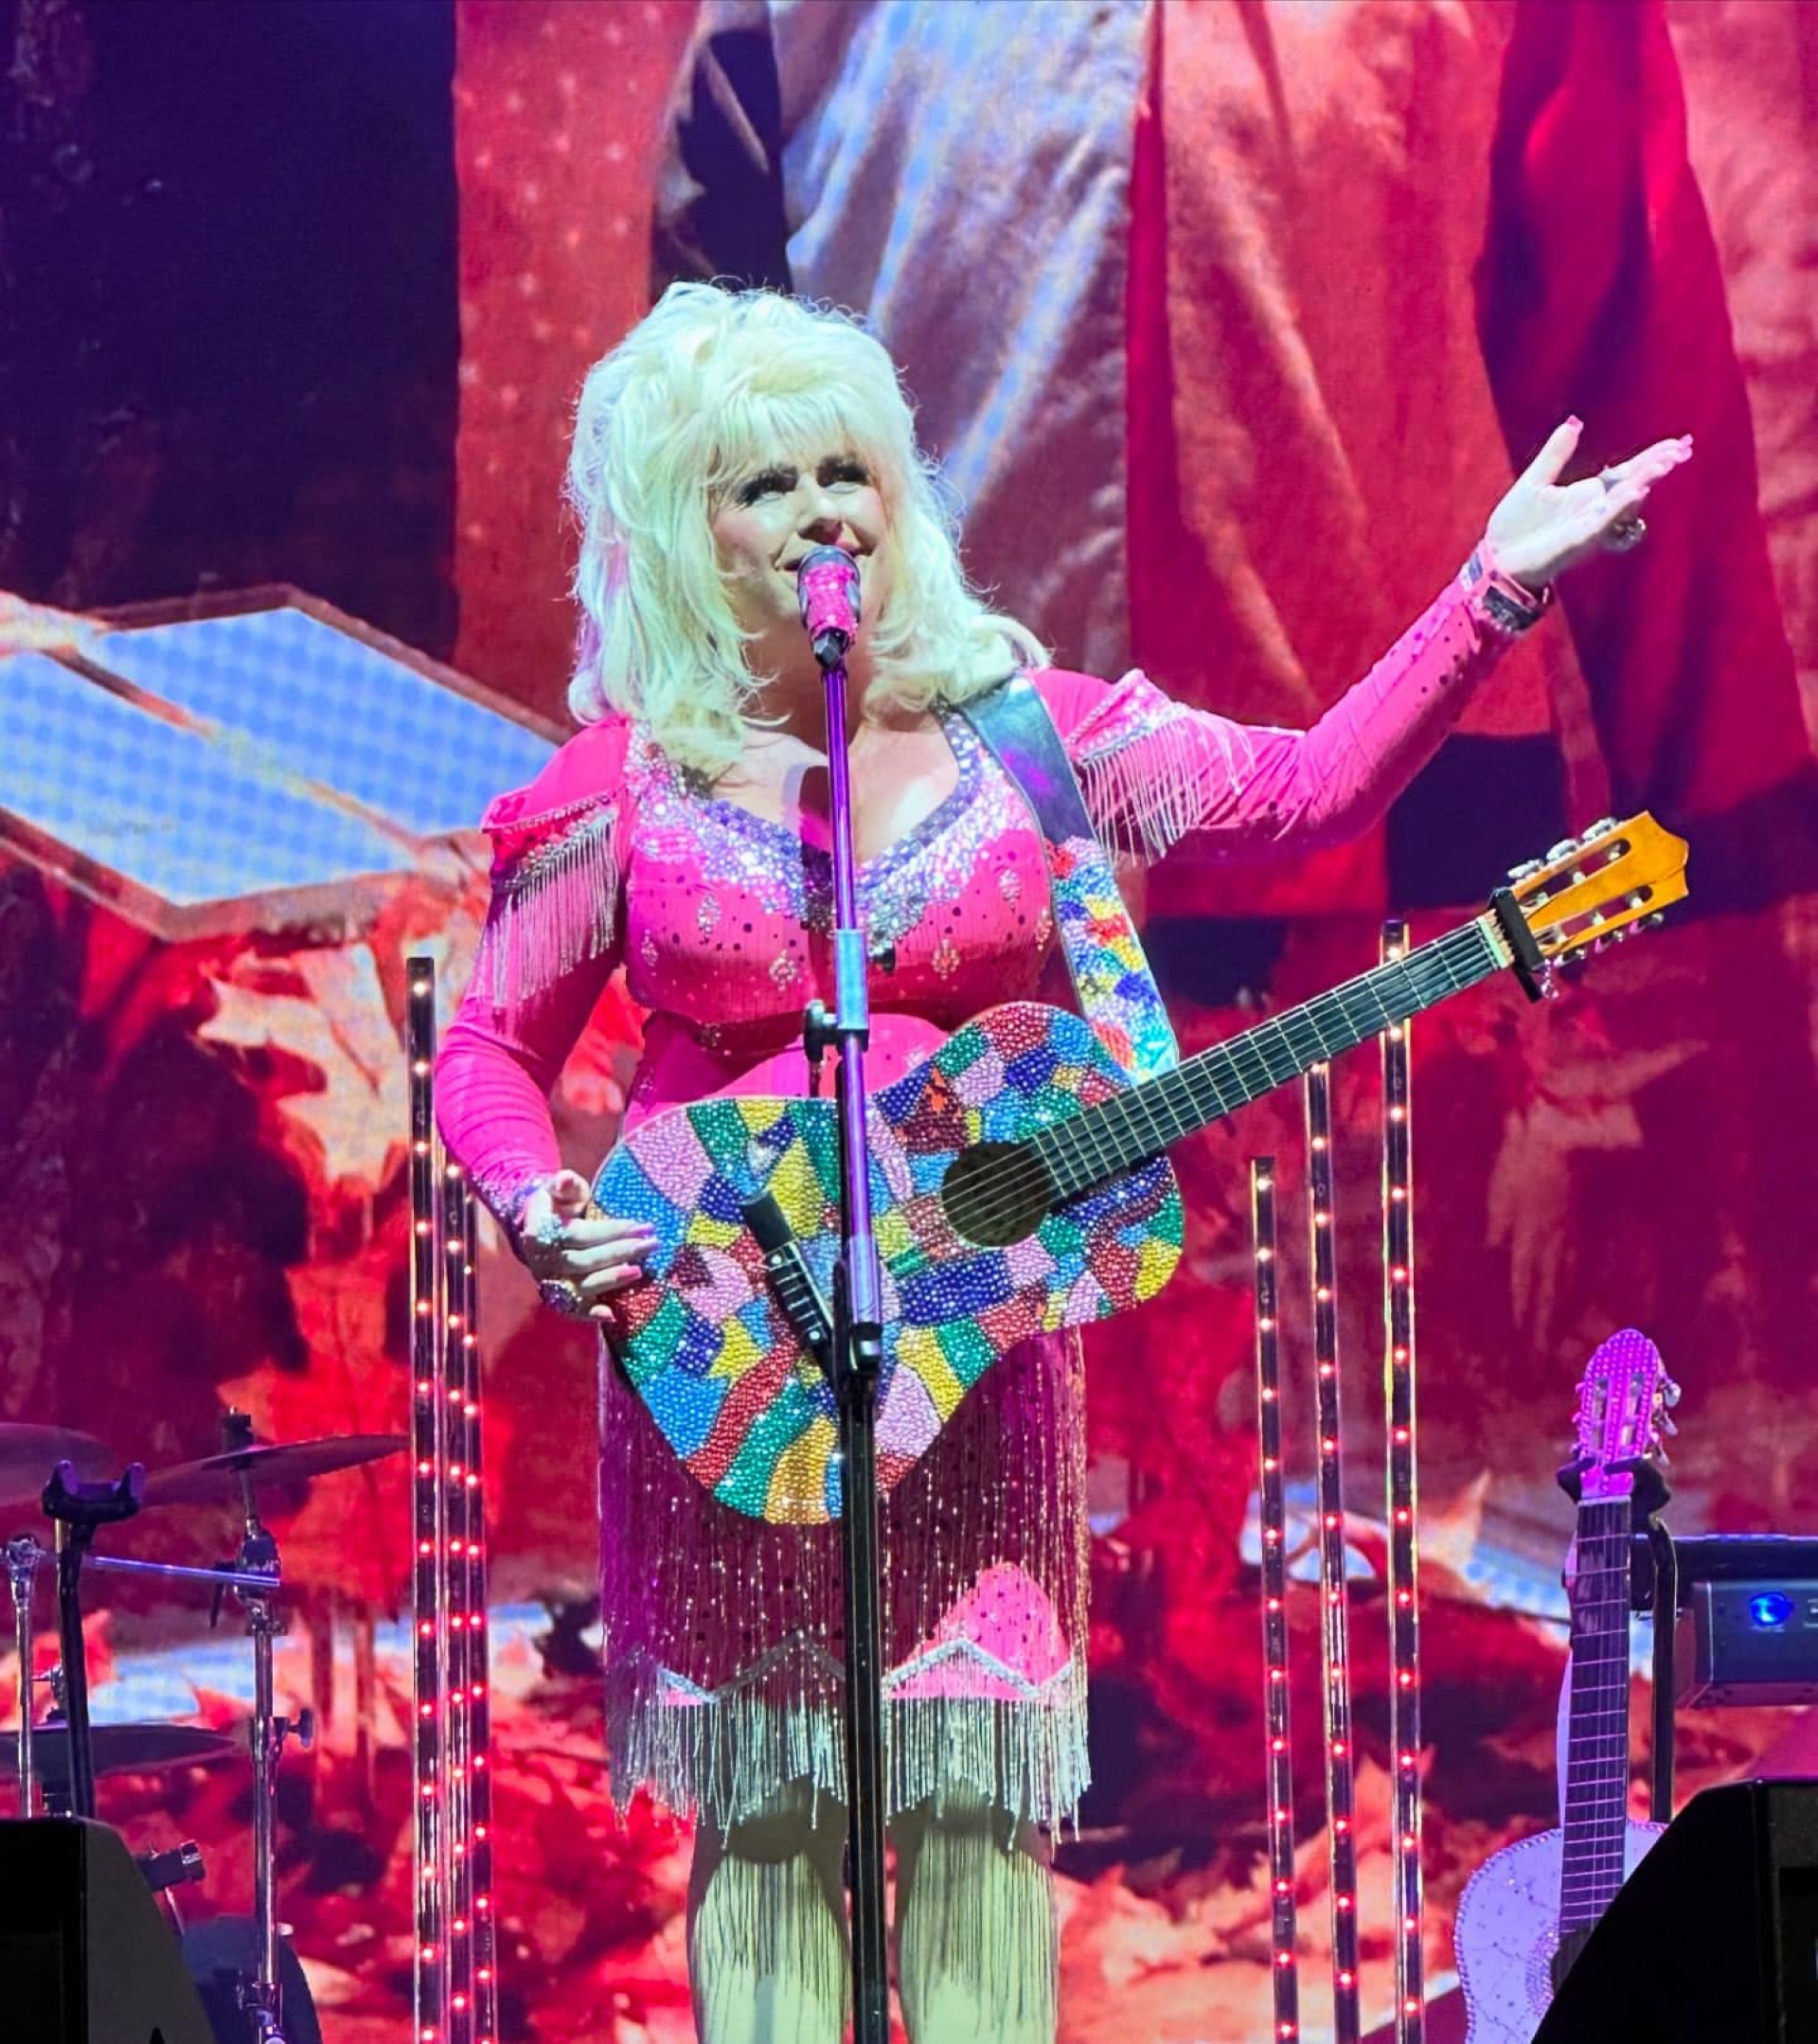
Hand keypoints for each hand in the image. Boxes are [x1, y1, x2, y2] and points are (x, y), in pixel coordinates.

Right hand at [519, 1168, 656, 1321]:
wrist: (536, 1224)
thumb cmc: (557, 1202)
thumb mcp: (559, 1188)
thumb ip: (563, 1184)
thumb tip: (565, 1179)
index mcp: (540, 1232)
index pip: (582, 1234)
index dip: (613, 1231)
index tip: (642, 1226)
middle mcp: (542, 1261)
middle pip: (585, 1261)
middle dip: (621, 1252)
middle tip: (652, 1244)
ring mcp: (548, 1281)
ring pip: (581, 1286)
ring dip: (611, 1280)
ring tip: (639, 1272)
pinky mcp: (556, 1296)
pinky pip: (572, 1309)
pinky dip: (590, 1313)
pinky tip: (612, 1315)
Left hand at [1484, 418, 1692, 588]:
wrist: (1496, 559)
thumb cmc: (1514, 527)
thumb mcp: (1535, 482)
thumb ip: (1556, 454)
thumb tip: (1574, 422)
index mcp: (1587, 494)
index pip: (1626, 472)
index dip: (1652, 457)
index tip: (1679, 443)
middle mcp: (1594, 509)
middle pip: (1634, 484)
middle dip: (1657, 467)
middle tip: (1683, 450)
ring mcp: (1589, 526)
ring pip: (1624, 503)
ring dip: (1644, 483)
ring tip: (1663, 464)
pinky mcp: (1578, 541)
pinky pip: (1604, 523)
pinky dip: (1619, 508)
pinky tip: (1634, 493)